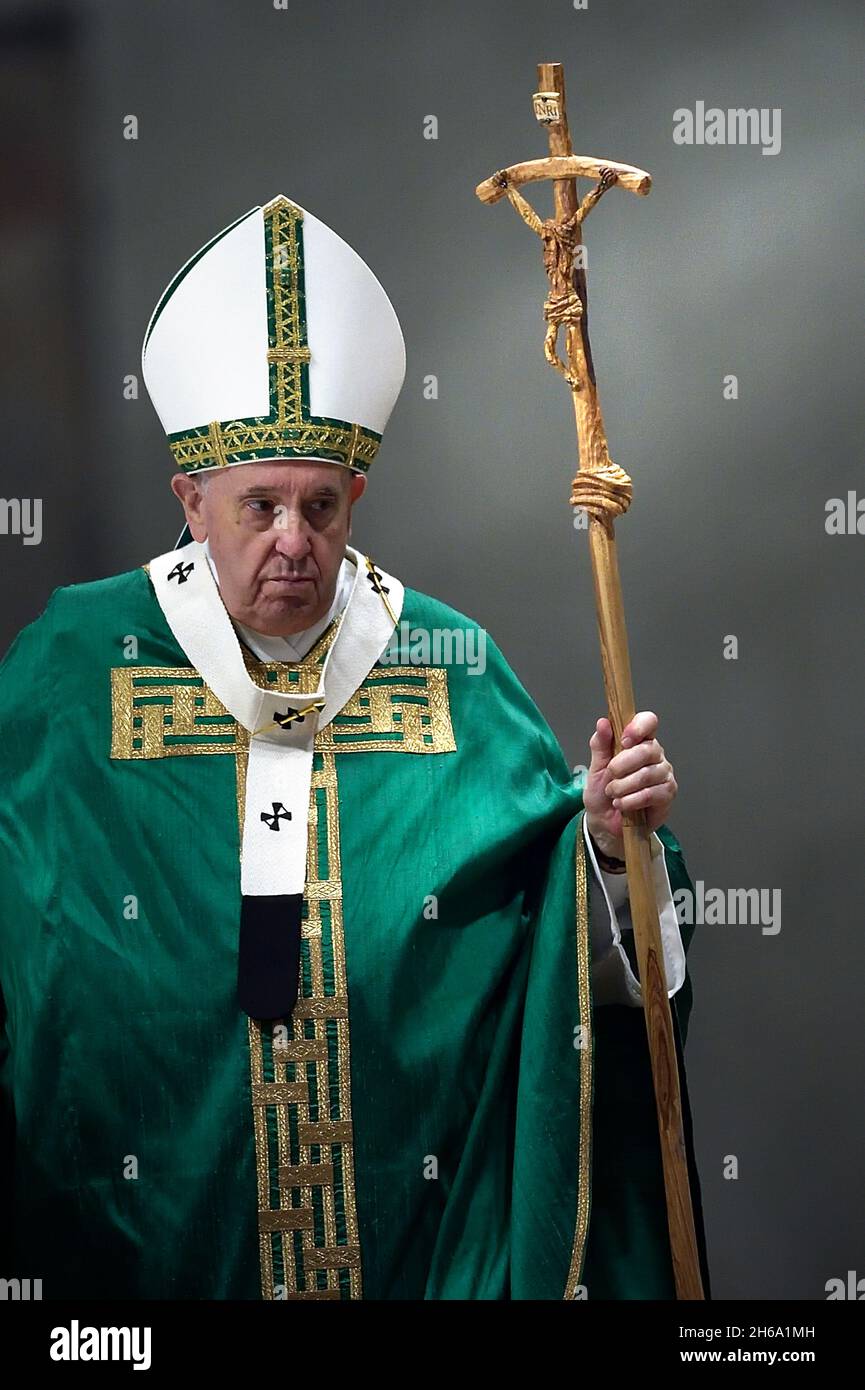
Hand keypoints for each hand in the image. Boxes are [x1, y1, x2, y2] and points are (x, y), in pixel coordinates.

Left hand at [583, 712, 677, 860]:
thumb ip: (600, 745)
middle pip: (647, 749)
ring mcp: (664, 774)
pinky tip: (622, 805)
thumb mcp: (595, 768)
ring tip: (613, 795)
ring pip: (647, 774)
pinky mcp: (667, 794)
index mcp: (638, 742)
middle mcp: (655, 754)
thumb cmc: (602, 793)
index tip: (624, 740)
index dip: (638, 727)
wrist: (605, 824)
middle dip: (622, 765)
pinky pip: (651, 793)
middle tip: (610, 776)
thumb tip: (603, 722)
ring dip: (623, 787)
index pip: (649, 722)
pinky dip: (631, 801)